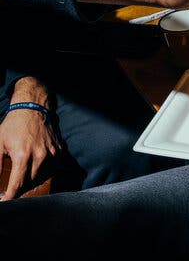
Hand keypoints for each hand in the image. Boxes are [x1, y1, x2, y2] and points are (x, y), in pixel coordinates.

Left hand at [0, 77, 60, 200]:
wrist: (34, 108)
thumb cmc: (14, 125)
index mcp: (23, 155)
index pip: (17, 185)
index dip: (10, 197)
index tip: (5, 203)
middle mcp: (41, 156)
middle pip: (30, 184)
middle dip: (19, 190)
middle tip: (11, 191)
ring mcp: (53, 154)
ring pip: (42, 178)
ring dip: (32, 183)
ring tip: (22, 181)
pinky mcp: (60, 151)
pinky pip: (52, 170)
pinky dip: (43, 174)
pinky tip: (36, 171)